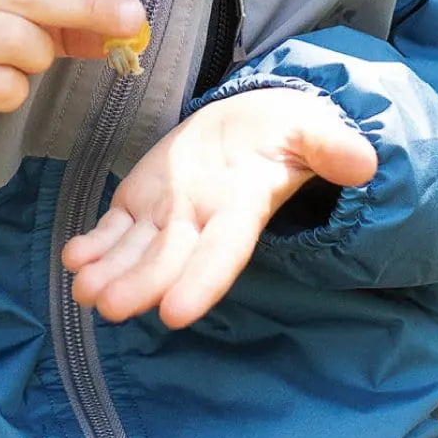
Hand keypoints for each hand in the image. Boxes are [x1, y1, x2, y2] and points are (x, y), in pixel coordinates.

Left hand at [62, 86, 376, 329]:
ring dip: (109, 272)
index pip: (223, 251)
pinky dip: (94, 245)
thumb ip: (329, 145)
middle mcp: (202, 220)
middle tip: (108, 307)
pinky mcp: (143, 200)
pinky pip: (116, 227)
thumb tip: (364, 161)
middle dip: (141, 284)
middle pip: (171, 258)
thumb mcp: (313, 130)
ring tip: (82, 291)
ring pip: (136, 250)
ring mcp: (169, 214)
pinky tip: (73, 259)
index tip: (176, 312)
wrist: (255, 124)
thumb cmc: (287, 131)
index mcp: (243, 206)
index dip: (201, 282)